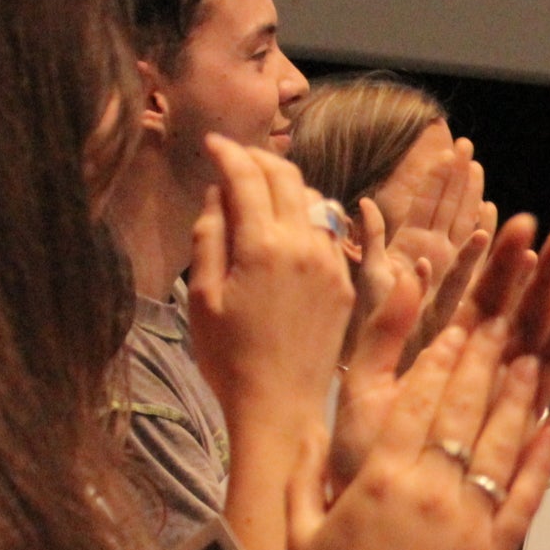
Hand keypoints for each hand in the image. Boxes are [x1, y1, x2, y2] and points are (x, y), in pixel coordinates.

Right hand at [185, 135, 354, 436]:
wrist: (281, 406)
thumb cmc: (230, 358)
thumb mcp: (204, 296)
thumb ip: (210, 236)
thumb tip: (219, 194)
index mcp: (264, 246)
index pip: (248, 177)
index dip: (228, 153)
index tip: (212, 143)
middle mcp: (305, 246)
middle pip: (288, 177)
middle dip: (259, 158)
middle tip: (235, 157)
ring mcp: (331, 263)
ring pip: (315, 200)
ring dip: (287, 185)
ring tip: (259, 189)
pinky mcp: (345, 283)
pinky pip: (329, 232)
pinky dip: (307, 215)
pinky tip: (287, 225)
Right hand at [289, 263, 549, 549]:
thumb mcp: (302, 528)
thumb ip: (304, 473)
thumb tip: (307, 427)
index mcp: (379, 479)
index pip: (414, 401)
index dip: (437, 357)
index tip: (455, 323)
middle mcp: (428, 490)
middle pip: (462, 407)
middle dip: (484, 354)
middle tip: (505, 313)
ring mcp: (468, 519)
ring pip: (498, 439)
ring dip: (518, 390)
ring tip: (534, 349)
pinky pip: (526, 490)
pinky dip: (544, 451)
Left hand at [330, 213, 549, 493]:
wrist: (364, 524)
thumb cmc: (361, 459)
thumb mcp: (363, 385)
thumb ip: (385, 332)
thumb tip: (412, 272)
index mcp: (450, 361)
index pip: (483, 301)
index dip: (502, 263)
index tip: (520, 223)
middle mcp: (486, 386)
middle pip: (524, 323)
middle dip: (547, 279)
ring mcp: (509, 420)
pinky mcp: (525, 459)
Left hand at [391, 143, 498, 371]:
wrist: (379, 361)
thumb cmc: (370, 321)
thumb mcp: (369, 276)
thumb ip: (372, 239)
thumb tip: (367, 202)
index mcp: (413, 245)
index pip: (428, 203)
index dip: (438, 178)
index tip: (449, 150)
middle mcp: (437, 255)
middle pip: (451, 211)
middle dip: (460, 181)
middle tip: (468, 149)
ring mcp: (449, 274)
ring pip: (467, 234)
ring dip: (475, 208)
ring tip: (483, 182)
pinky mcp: (459, 298)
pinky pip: (476, 274)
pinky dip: (490, 257)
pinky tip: (507, 238)